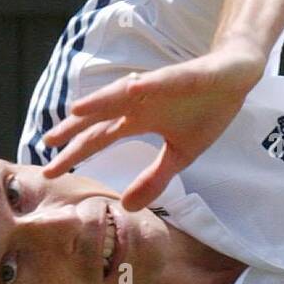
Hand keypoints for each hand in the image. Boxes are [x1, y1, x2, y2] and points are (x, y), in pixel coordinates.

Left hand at [41, 40, 266, 209]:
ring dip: (101, 102)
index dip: (75, 152)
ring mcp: (158, 87)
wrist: (235, 77)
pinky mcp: (182, 76)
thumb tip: (128, 206)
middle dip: (76, 129)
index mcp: (138, 120)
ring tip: (77, 111)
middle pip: (102, 116)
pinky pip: (161, 81)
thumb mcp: (180, 154)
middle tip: (47, 144)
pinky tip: (130, 90)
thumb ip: (154, 178)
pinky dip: (145, 86)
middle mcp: (140, 103)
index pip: (99, 138)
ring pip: (123, 95)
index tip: (50, 170)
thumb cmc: (206, 110)